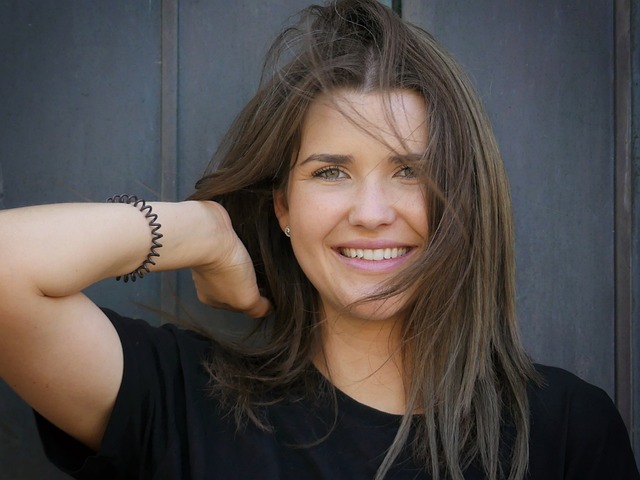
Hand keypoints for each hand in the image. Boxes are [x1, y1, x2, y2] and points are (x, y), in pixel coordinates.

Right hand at [190, 204, 271, 318]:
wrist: (210, 235)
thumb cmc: (226, 268)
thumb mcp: (245, 299)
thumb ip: (257, 308)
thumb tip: (267, 308)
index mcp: (212, 299)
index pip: (239, 305)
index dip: (255, 299)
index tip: (268, 291)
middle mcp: (209, 281)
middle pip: (236, 286)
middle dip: (250, 281)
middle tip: (264, 274)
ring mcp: (210, 260)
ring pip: (235, 267)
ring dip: (248, 264)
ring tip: (259, 259)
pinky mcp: (215, 240)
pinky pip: (233, 249)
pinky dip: (242, 249)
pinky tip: (249, 246)